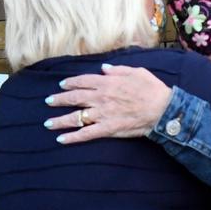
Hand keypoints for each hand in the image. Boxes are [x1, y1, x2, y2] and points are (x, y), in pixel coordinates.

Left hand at [44, 64, 173, 142]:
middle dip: (58, 100)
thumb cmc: (152, 89)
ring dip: (60, 120)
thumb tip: (103, 69)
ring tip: (48, 123)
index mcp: (107, 82)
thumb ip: (118, 69)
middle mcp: (101, 97)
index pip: (82, 81)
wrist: (162, 109)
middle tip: (48, 102)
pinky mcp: (108, 128)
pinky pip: (86, 134)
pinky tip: (61, 140)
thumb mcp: (136, 71)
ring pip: (76, 117)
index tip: (62, 85)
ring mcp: (103, 113)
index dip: (70, 83)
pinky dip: (73, 137)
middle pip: (74, 98)